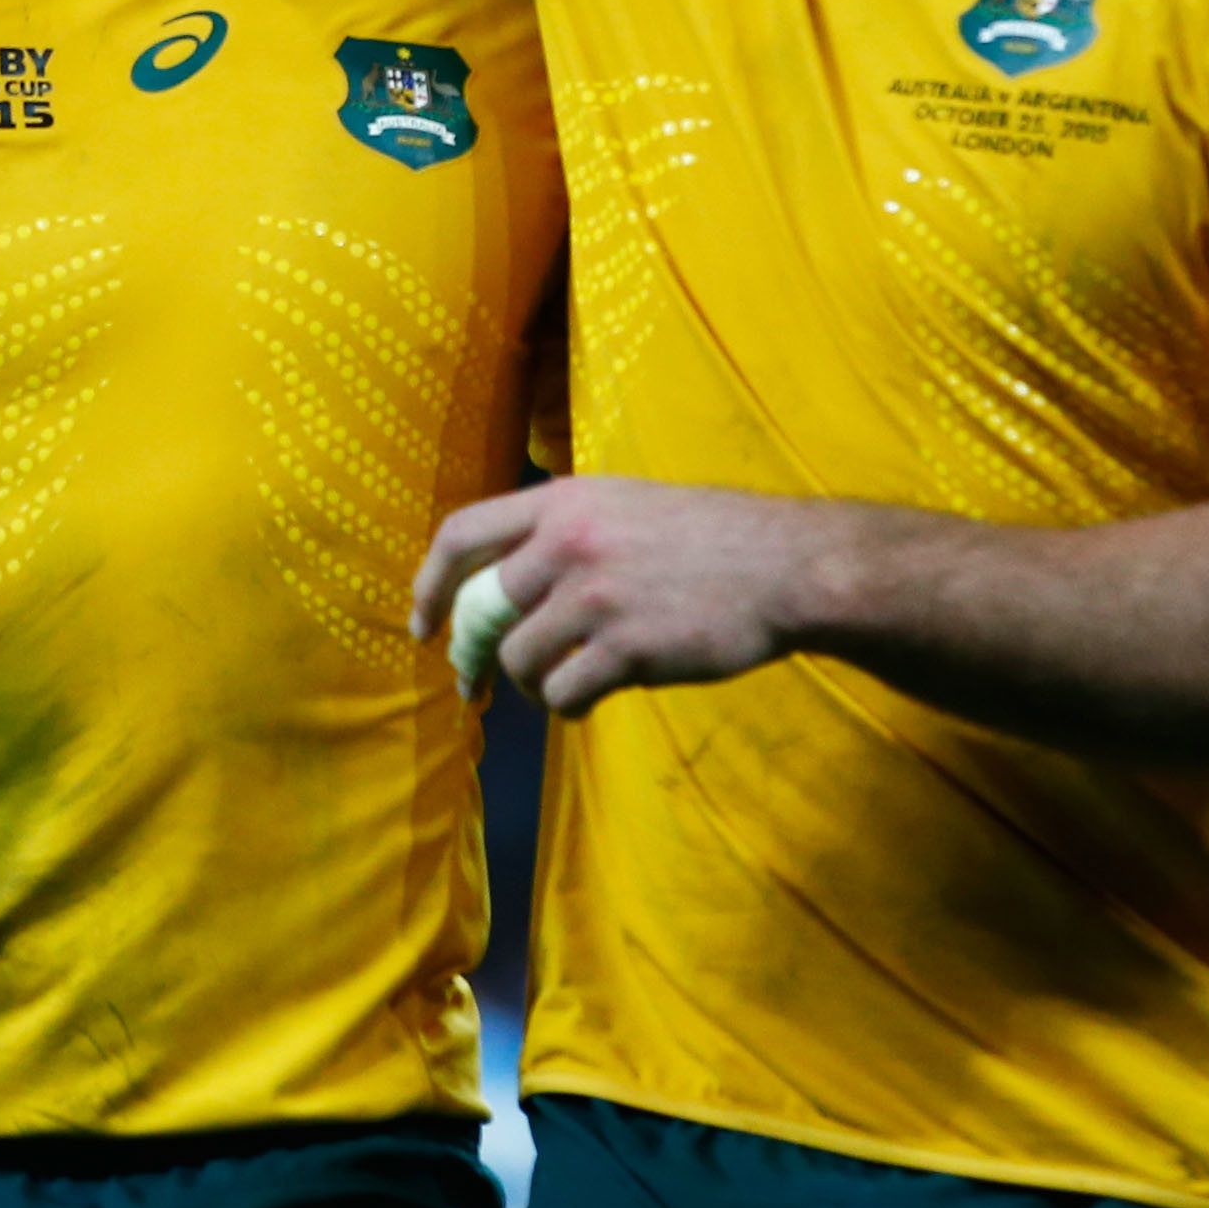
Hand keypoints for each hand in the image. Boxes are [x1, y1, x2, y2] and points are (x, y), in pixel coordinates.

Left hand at [409, 477, 819, 714]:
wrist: (786, 567)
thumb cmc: (712, 536)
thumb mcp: (626, 503)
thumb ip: (566, 531)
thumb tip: (505, 585)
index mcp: (565, 502)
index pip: (462, 535)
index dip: (429, 584)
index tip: (421, 624)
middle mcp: (569, 544)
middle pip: (483, 610)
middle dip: (471, 653)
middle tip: (474, 680)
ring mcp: (595, 598)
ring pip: (519, 659)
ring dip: (530, 682)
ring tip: (562, 681)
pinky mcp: (625, 649)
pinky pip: (563, 693)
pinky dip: (568, 705)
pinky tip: (590, 700)